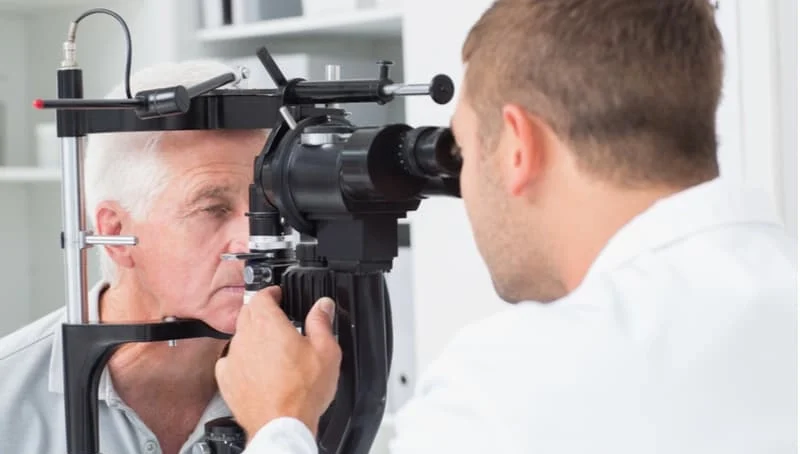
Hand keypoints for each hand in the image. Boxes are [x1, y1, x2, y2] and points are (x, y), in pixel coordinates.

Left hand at [214, 286, 341, 438]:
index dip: (271, 292)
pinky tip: (254, 367)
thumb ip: (321, 322)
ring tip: (270, 346)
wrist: (281, 425)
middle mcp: (246, 337)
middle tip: (275, 316)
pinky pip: (229, 360)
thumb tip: (323, 305)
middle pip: (247, 312)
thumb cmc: (302, 392)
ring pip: (238, 336)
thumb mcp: (326, 351)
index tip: (279, 295)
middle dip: (260, 310)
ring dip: (251, 335)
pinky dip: (241, 359)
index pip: (261, 296)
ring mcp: (233, 358)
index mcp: (269, 324)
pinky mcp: (226, 379)